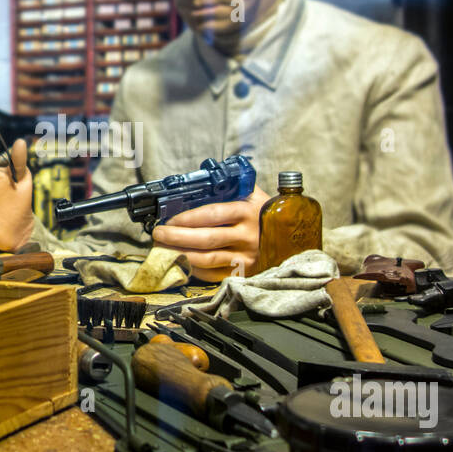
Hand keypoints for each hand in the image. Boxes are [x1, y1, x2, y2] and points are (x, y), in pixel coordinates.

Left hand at [151, 185, 270, 281]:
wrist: (293, 237)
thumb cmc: (266, 213)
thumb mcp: (253, 194)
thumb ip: (231, 186)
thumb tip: (202, 177)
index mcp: (247, 211)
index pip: (212, 214)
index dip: (188, 218)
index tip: (170, 219)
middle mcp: (247, 235)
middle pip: (206, 238)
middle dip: (177, 237)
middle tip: (159, 234)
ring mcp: (247, 256)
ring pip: (208, 259)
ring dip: (182, 254)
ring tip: (164, 249)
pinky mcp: (245, 272)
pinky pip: (215, 274)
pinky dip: (195, 269)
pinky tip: (182, 262)